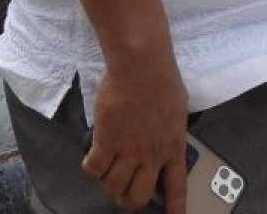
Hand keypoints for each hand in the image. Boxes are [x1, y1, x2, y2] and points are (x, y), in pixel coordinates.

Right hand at [83, 55, 188, 211]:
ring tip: (105, 170)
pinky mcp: (107, 141)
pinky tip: (90, 160)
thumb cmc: (162, 80)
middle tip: (122, 190)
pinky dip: (89, 169)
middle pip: (138, 196)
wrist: (142, 67)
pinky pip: (94, 169)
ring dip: (107, 182)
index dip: (175, 208)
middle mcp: (152, 155)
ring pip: (114, 186)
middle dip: (128, 199)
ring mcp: (129, 150)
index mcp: (173, 147)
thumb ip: (171, 131)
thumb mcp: (177, 111)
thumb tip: (165, 138)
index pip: (176, 187)